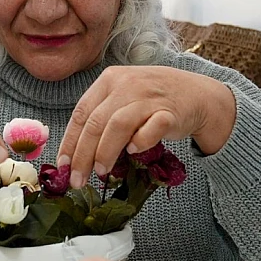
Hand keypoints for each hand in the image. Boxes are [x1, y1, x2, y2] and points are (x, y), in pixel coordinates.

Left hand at [57, 66, 235, 187]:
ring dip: (105, 152)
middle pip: (96, 123)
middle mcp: (127, 84)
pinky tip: (134, 151)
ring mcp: (149, 97)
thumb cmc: (153, 100)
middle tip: (77, 180)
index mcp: (109, 80)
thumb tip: (75, 156)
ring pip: (118, 125)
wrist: (197, 94)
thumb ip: (102, 119)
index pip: (81, 113)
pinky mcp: (170, 111)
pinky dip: (140, 141)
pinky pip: (151, 128)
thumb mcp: (123, 99)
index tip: (63, 166)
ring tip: (101, 172)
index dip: (69, 141)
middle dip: (83, 155)